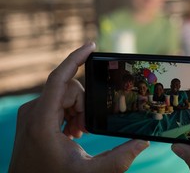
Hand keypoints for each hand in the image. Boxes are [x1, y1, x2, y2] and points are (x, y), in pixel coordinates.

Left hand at [9, 43, 148, 172]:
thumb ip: (119, 159)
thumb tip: (143, 142)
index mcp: (42, 122)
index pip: (59, 78)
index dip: (75, 58)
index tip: (91, 46)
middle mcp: (32, 111)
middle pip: (67, 89)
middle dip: (84, 105)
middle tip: (86, 130)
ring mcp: (30, 113)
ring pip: (63, 95)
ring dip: (77, 110)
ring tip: (78, 134)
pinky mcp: (32, 116)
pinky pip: (56, 102)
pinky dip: (69, 113)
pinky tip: (71, 132)